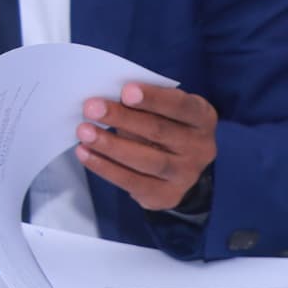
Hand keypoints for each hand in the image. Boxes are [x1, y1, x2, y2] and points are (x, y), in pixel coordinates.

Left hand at [76, 84, 217, 211]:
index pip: (181, 106)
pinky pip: (132, 182)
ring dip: (110, 145)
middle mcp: (201, 148)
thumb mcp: (166, 110)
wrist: (182, 168)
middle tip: (91, 108)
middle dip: (122, 118)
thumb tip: (107, 101)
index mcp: (203, 118)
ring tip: (84, 132)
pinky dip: (105, 167)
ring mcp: (186, 175)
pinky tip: (85, 154)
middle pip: (158, 131)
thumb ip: (146, 104)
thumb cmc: (167, 127)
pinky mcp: (167, 196)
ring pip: (146, 160)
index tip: (125, 92)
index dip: (153, 98)